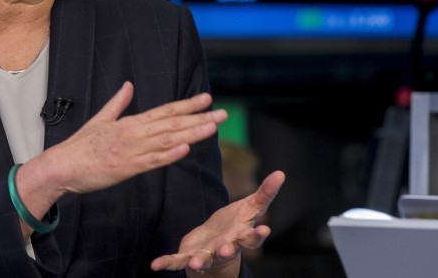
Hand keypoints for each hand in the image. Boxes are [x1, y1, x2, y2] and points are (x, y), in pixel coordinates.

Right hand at [42, 81, 226, 194]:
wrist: (62, 165)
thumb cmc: (81, 145)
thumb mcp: (101, 119)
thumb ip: (118, 103)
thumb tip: (128, 85)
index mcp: (130, 122)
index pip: (165, 110)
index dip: (187, 104)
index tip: (207, 98)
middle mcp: (135, 133)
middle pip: (172, 123)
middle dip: (199, 118)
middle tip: (222, 113)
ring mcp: (132, 150)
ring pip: (167, 140)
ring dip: (191, 133)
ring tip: (212, 128)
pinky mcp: (127, 168)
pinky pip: (152, 161)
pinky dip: (169, 155)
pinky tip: (185, 149)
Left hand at [150, 170, 285, 274]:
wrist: (216, 245)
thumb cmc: (237, 224)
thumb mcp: (251, 207)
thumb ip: (265, 193)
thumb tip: (281, 173)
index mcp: (242, 235)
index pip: (253, 236)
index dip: (258, 234)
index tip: (264, 230)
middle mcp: (226, 247)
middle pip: (230, 249)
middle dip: (228, 250)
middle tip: (227, 250)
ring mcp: (208, 253)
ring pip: (205, 258)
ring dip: (201, 261)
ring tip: (196, 263)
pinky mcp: (190, 255)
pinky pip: (178, 260)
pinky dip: (168, 262)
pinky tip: (156, 265)